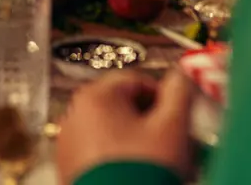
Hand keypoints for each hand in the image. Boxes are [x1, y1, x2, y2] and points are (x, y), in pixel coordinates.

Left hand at [56, 70, 193, 184]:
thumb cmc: (143, 174)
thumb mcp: (172, 129)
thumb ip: (179, 94)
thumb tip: (181, 76)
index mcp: (96, 96)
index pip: (137, 80)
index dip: (163, 98)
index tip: (178, 117)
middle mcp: (75, 113)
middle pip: (122, 106)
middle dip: (151, 123)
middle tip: (172, 144)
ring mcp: (69, 142)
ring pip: (111, 131)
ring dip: (136, 142)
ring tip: (157, 165)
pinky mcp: (69, 167)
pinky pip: (98, 152)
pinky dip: (118, 159)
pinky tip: (137, 175)